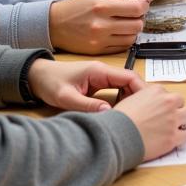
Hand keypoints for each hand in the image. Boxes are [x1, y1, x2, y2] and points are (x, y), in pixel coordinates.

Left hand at [26, 58, 145, 112]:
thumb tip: (109, 113)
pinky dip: (122, 99)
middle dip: (139, 96)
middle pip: (131, 81)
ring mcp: (102, 76)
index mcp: (99, 71)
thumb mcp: (66, 98)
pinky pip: (118, 89)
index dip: (141, 90)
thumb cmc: (50, 83)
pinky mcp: (99, 83)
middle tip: (141, 113)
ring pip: (125, 85)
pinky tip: (120, 111)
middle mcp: (104, 71)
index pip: (129, 76)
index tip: (147, 105)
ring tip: (132, 114)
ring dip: (131, 98)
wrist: (38, 76)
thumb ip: (87, 105)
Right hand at [48, 0, 154, 53]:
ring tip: (125, 21)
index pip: (137, 8)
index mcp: (101, 6)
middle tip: (133, 11)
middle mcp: (101, 25)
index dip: (144, 3)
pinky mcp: (99, 51)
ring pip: (133, 37)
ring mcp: (100, 40)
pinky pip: (123, 47)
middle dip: (140, 16)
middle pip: (138, 24)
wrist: (53, 25)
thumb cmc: (77, 7)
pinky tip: (118, 32)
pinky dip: (125, 39)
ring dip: (133, 28)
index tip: (142, 0)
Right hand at [115, 85, 185, 160]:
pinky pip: (185, 135)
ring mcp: (172, 120)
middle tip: (169, 118)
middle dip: (176, 109)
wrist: (117, 136)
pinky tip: (171, 140)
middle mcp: (167, 102)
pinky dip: (180, 138)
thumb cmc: (119, 119)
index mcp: (156, 91)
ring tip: (175, 128)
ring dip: (183, 121)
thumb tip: (149, 106)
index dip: (165, 103)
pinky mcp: (173, 137)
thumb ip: (144, 99)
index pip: (168, 94)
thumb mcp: (130, 100)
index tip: (161, 110)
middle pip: (181, 102)